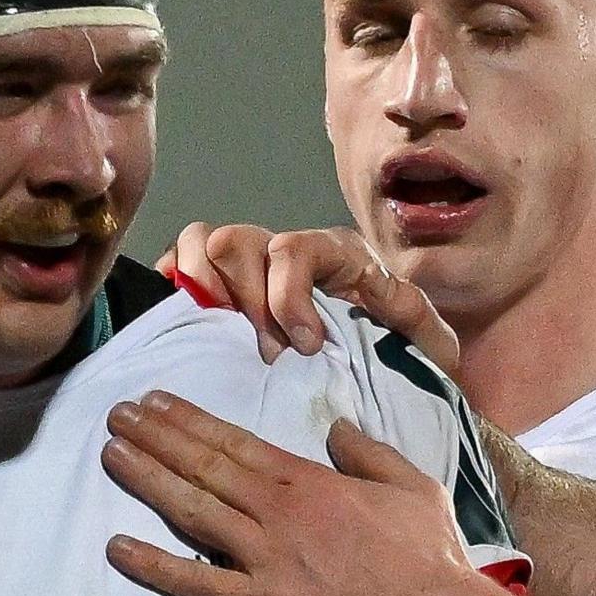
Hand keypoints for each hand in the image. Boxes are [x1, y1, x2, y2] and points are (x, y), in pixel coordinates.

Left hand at [104, 394, 485, 595]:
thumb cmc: (428, 556)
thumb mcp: (412, 485)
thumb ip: (369, 453)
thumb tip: (337, 428)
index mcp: (309, 480)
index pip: (236, 442)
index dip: (190, 421)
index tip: (156, 402)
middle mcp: (276, 511)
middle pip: (204, 466)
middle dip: (156, 438)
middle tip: (116, 415)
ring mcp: (264, 557)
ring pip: (193, 510)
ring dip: (147, 480)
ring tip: (110, 454)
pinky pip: (196, 582)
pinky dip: (154, 565)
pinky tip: (116, 548)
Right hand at [165, 222, 459, 373]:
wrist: (368, 355)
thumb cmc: (389, 345)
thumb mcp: (417, 336)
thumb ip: (419, 322)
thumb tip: (410, 317)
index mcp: (333, 251)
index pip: (293, 249)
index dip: (288, 296)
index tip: (304, 346)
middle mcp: (284, 246)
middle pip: (237, 240)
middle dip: (245, 300)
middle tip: (267, 353)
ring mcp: (245, 259)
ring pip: (201, 241)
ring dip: (206, 292)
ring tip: (225, 338)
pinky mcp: (213, 278)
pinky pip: (176, 261)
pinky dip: (177, 287)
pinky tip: (193, 326)